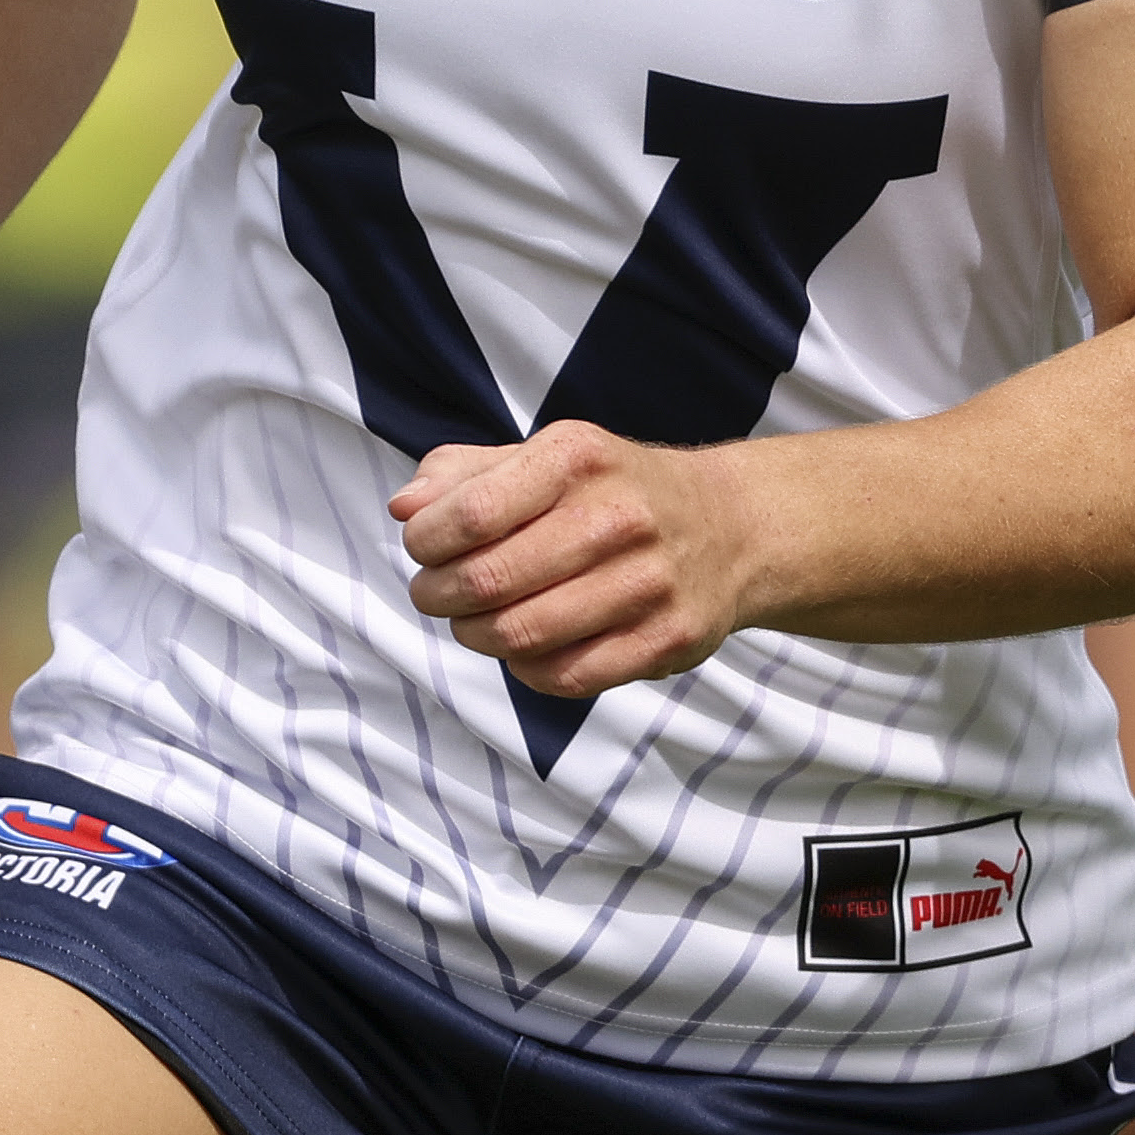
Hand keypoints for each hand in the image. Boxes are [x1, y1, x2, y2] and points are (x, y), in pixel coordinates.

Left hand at [389, 422, 755, 696]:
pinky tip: (526, 646)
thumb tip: (404, 507)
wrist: (730, 525)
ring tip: (473, 621)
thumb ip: (466, 476)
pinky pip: (564, 676)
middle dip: (439, 595)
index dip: (425, 542)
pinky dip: (526, 668)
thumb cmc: (613, 490)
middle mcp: (619, 516)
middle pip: (487, 581)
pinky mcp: (666, 639)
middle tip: (435, 593)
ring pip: (519, 636)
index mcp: (580, 458)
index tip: (423, 548)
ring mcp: (648, 582)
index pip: (471, 513)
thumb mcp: (547, 457)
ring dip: (475, 635)